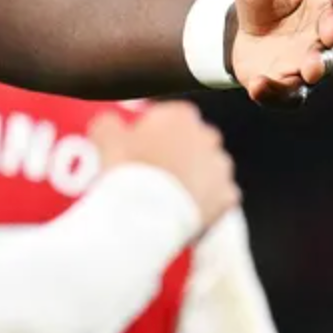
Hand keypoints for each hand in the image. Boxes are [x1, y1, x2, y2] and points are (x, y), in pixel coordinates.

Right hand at [93, 101, 238, 228]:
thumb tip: (111, 124)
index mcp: (180, 116)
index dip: (152, 132)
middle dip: (177, 153)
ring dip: (191, 177)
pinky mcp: (228, 197)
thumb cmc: (128, 171)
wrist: (150, 216)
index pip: (169, 116)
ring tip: (164, 197)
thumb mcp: (104, 137)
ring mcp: (221, 167)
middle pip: (192, 141)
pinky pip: (215, 197)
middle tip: (152, 172)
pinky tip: (180, 211)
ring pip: (206, 169)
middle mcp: (208, 136)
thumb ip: (111, 124)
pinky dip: (202, 202)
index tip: (137, 148)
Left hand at [230, 0, 332, 105]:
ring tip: (309, 68)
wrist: (237, 21)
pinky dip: (277, 92)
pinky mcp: (287, 81)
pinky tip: (260, 84)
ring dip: (318, 66)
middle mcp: (331, 25)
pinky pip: (289, 94)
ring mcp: (312, 56)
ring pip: (324, 65)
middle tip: (331, 32)